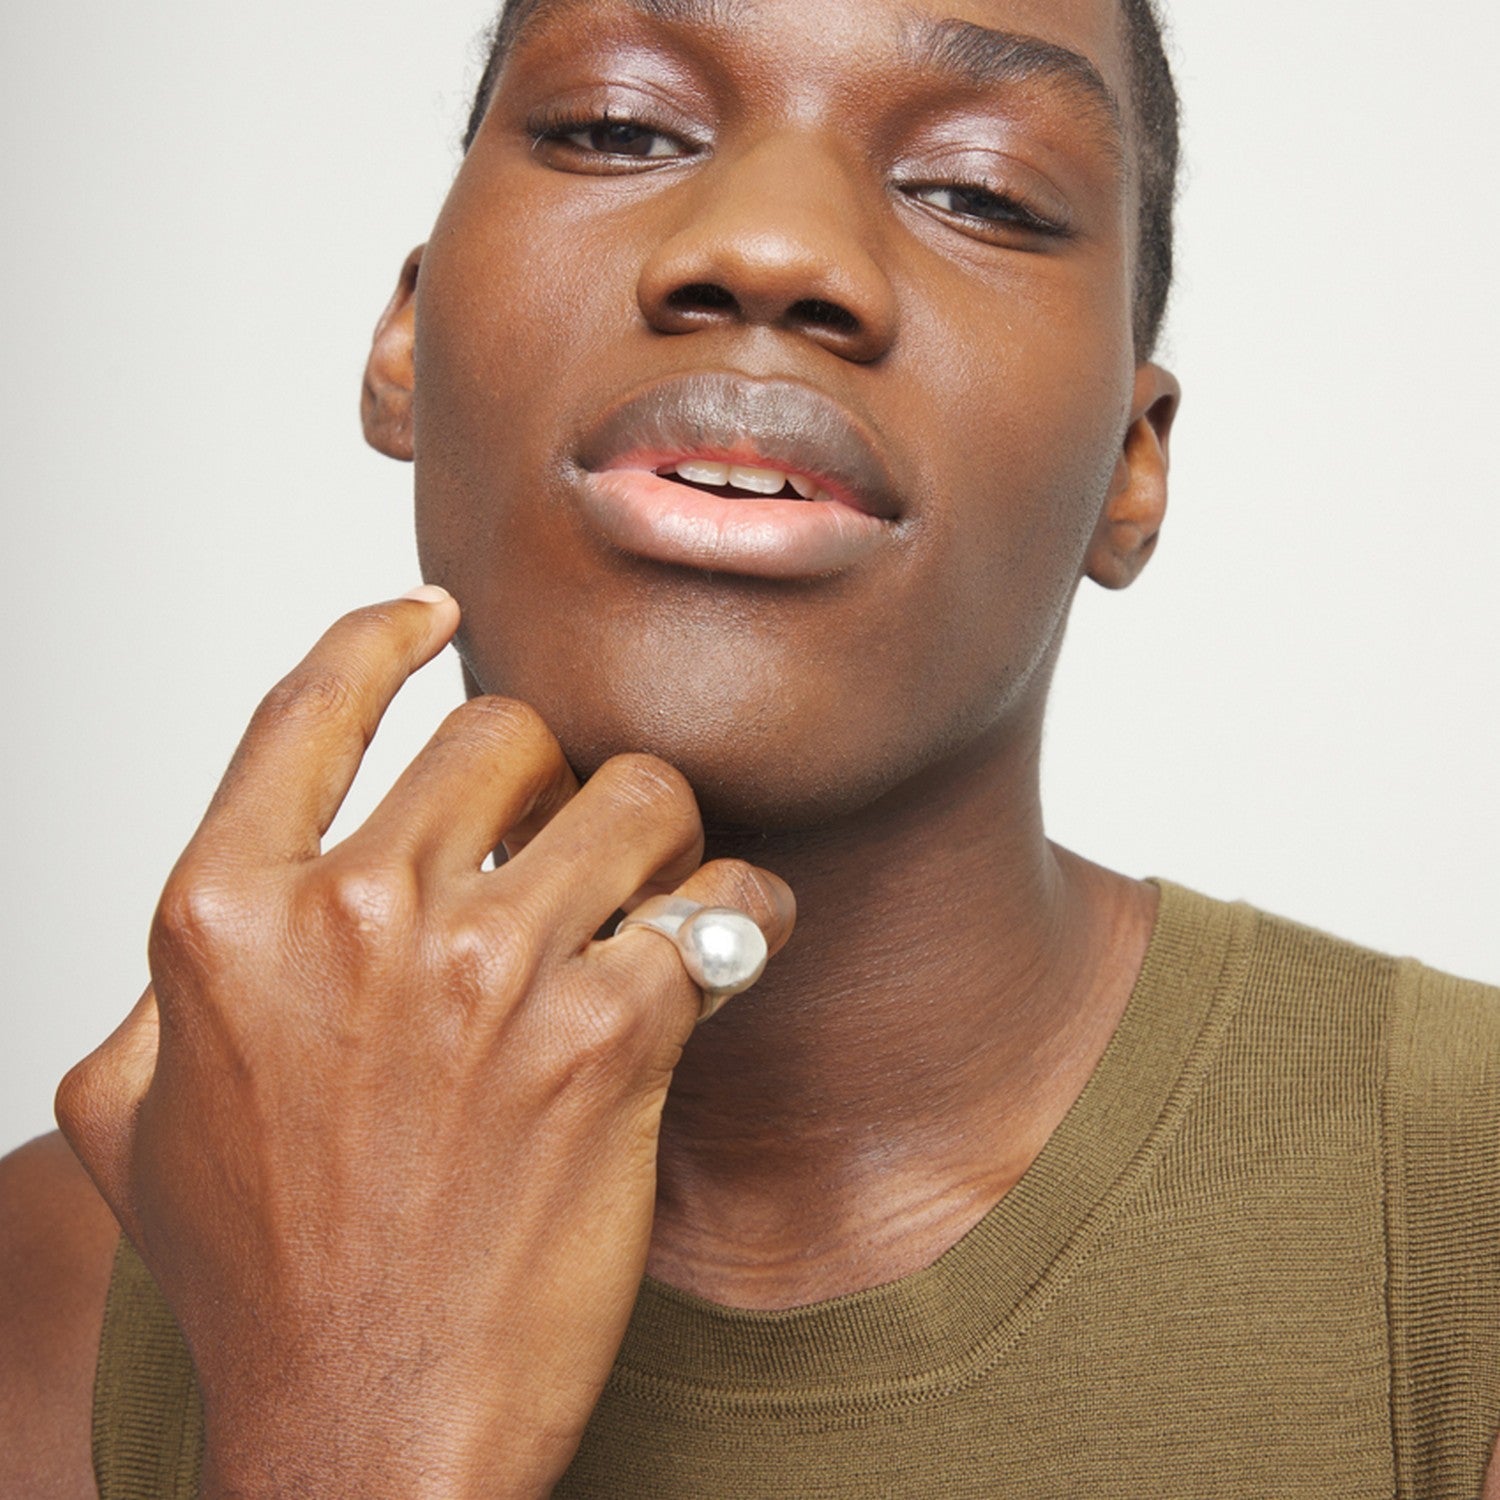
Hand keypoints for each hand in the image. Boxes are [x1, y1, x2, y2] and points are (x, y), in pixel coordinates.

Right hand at [55, 590, 794, 1498]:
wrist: (366, 1428)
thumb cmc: (259, 1283)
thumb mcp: (135, 1120)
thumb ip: (164, 992)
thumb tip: (218, 921)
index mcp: (226, 917)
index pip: (312, 707)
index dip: (380, 636)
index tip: (433, 614)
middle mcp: (356, 917)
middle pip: (502, 730)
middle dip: (547, 776)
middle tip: (567, 840)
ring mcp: (487, 972)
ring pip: (632, 792)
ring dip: (658, 832)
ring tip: (654, 887)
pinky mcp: (609, 1038)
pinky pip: (721, 906)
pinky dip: (745, 913)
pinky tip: (730, 943)